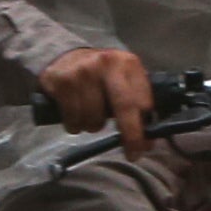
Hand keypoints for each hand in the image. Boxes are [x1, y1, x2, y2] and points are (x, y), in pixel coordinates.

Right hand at [35, 47, 153, 154]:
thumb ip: (136, 102)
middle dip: (131, 135)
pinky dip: (74, 124)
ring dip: (92, 127)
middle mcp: (107, 63)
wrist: (64, 56)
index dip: (145, 127)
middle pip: (124, 107)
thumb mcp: (122, 79)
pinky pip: (73, 119)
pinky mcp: (62, 81)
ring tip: (89, 116)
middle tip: (132, 154)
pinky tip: (75, 114)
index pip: (143, 100)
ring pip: (94, 119)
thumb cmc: (100, 76)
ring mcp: (83, 71)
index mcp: (127, 63)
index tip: (145, 146)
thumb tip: (148, 139)